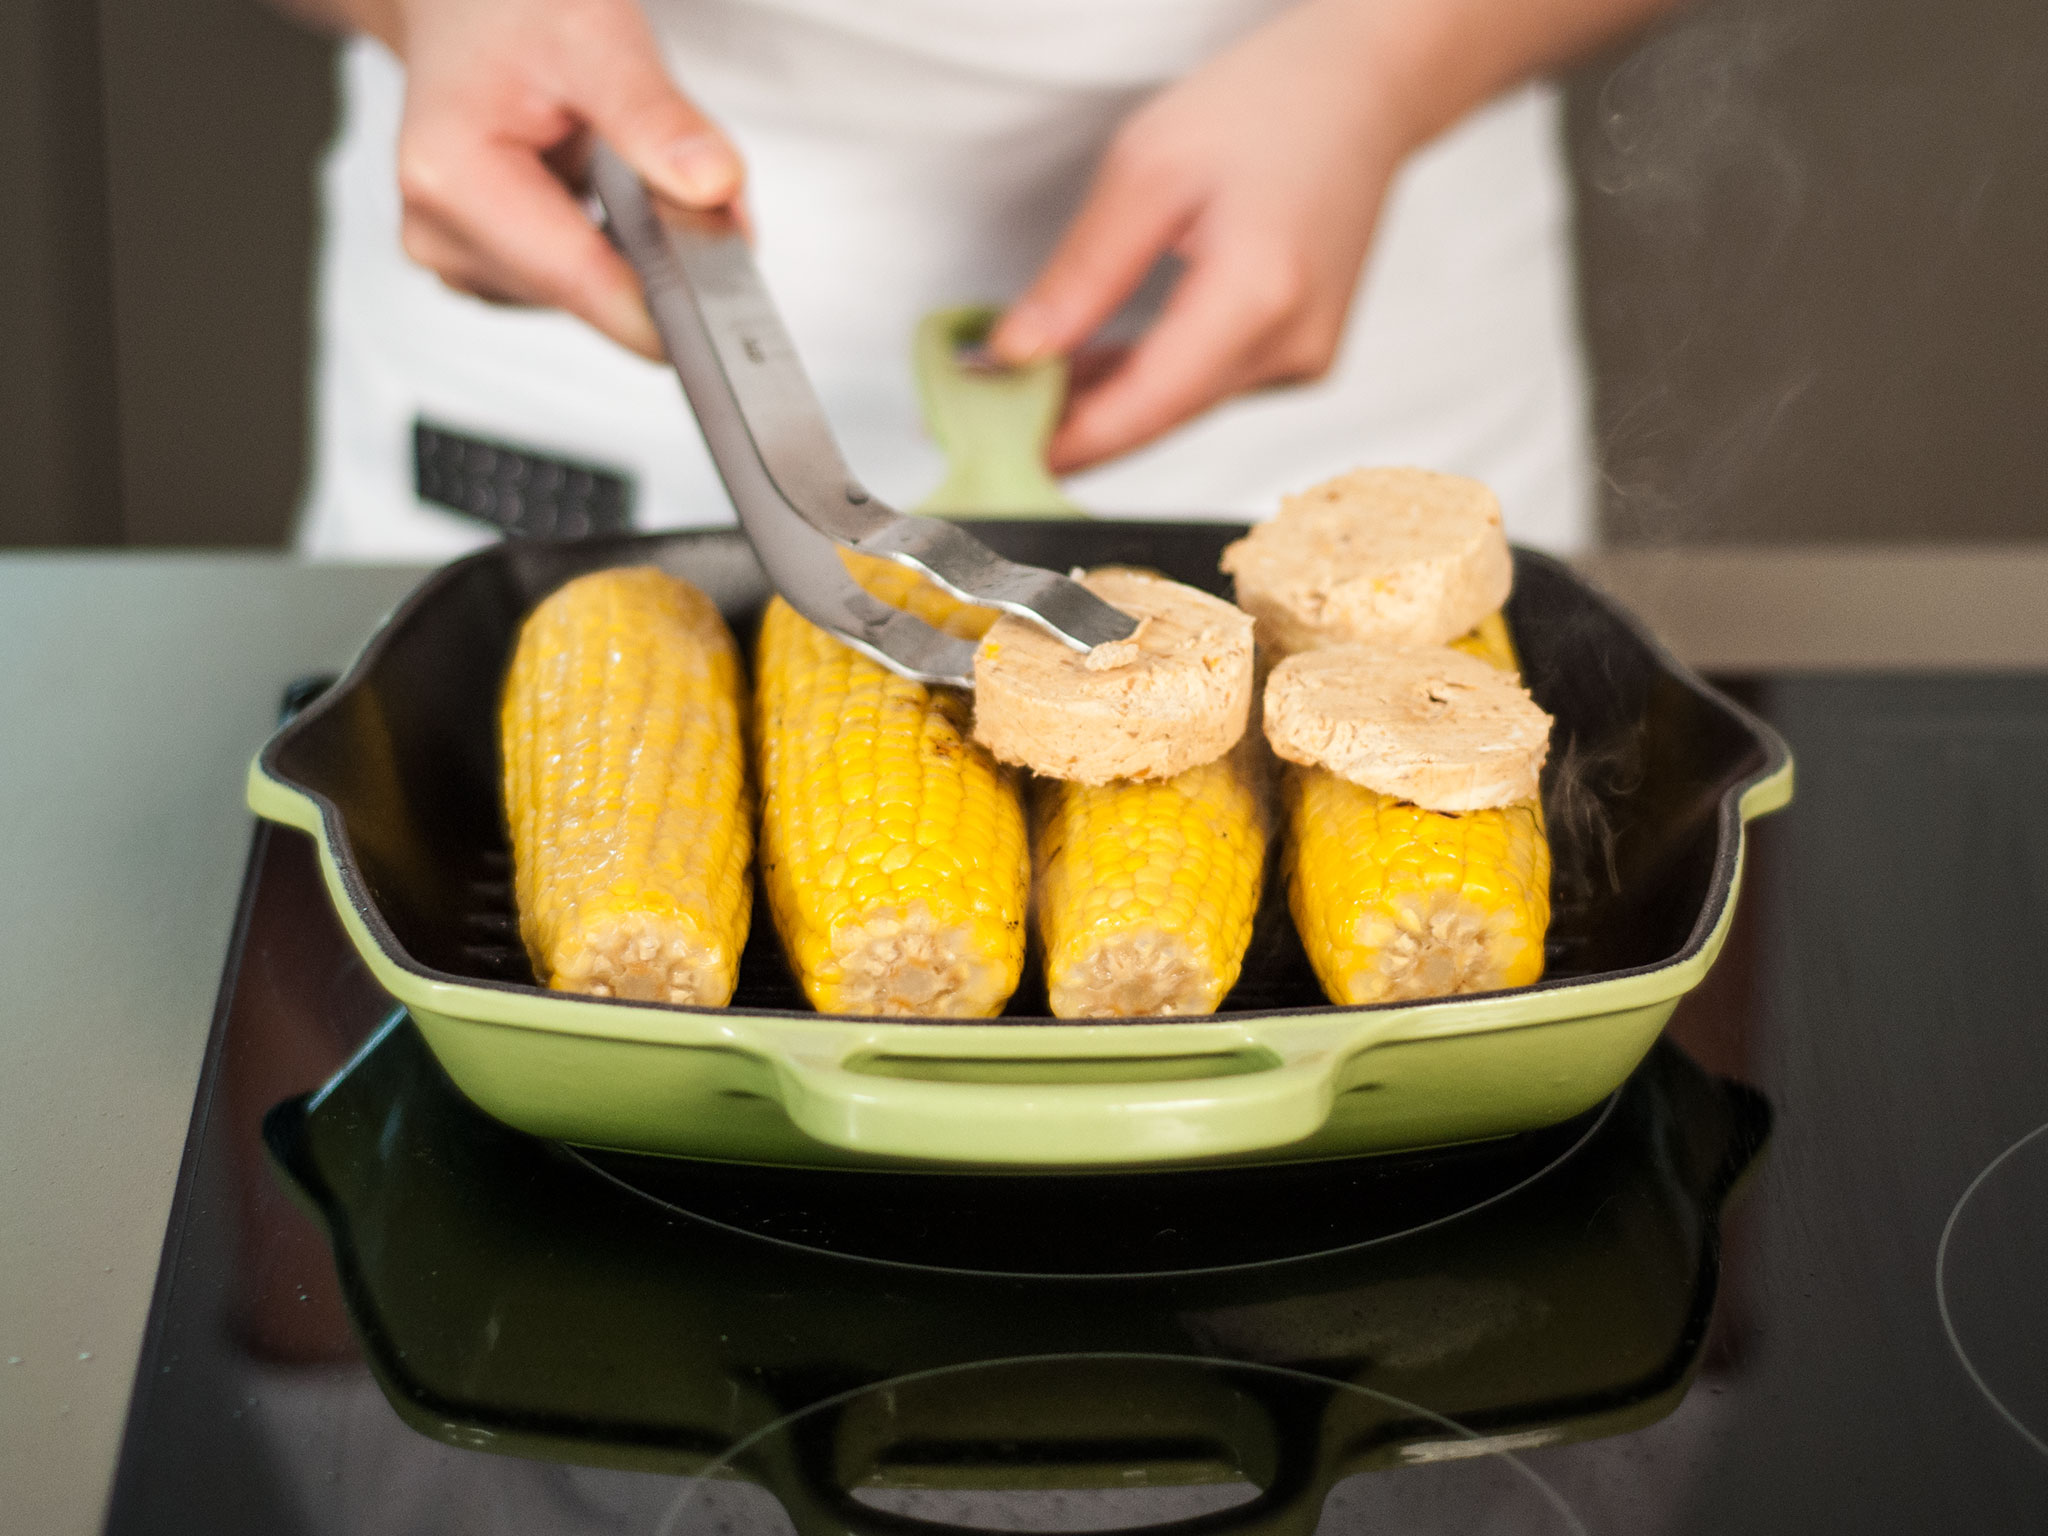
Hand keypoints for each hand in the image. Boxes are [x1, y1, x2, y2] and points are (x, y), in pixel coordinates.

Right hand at [377, 0, 743, 356]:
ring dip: (647, 245)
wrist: (464, 7)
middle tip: (698, 179)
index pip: (583, 281)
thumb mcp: (594, 34)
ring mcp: (466, 261)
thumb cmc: (511, 9)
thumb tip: (711, 185)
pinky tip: (620, 191)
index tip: (739, 306)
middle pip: (599, 292)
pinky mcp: (493, 271)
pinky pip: (587, 285)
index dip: (672, 301)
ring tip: (642, 164)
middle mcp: (446, 236)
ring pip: (601, 295)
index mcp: (453, 179)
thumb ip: (653, 116)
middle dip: (666, 249)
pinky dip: (624, 245)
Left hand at [988, 1, 1420, 472]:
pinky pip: (1202, 388)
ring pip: (1176, 409)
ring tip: (1019, 385)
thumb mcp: (1148, 170)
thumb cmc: (1268, 106)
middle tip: (985, 413)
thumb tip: (1019, 354)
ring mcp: (1302, 361)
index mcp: (1259, 296)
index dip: (1065, 442)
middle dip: (1069, 424)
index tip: (995, 452)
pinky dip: (1143, 383)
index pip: (1143, 408)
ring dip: (1101, 404)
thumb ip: (1082, 274)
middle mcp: (1292, 347)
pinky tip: (1085, 369)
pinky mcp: (1298, 358)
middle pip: (1157, 420)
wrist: (1363, 91)